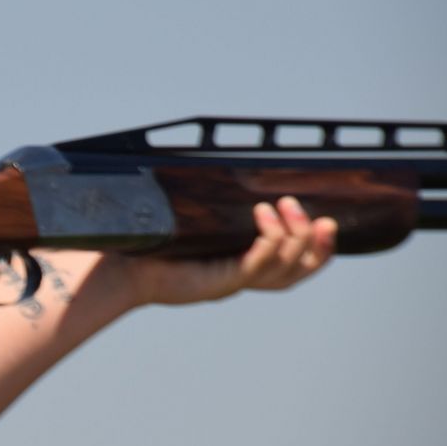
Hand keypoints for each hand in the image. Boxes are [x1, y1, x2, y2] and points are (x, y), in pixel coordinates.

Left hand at [118, 196, 337, 306]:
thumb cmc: (149, 240)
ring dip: (294, 237)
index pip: (292, 266)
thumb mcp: (191, 217)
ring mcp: (232, 282)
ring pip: (284, 269)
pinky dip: (269, 240)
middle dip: (315, 244)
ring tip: (285, 206)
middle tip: (318, 217)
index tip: (326, 222)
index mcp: (240, 265)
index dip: (317, 249)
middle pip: (297, 272)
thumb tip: (228, 163)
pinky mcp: (220, 282)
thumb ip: (213, 202)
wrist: (120, 267)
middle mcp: (240, 278)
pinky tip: (263, 214)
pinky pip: (258, 265)